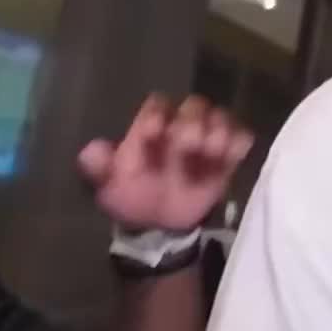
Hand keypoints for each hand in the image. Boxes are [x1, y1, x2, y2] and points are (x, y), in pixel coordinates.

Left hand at [78, 94, 254, 231]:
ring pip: (221, 117)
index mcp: (149, 127)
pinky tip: (228, 160)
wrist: (160, 225)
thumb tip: (89, 151)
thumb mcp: (109, 188)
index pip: (158, 105)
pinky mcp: (229, 157)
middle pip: (195, 105)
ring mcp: (208, 139)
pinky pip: (242, 139)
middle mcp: (180, 125)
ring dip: (218, 132)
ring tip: (211, 154)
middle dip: (192, 122)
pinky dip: (238, 144)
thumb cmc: (132, 198)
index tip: (155, 134)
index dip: (158, 115)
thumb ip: (100, 169)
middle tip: (190, 146)